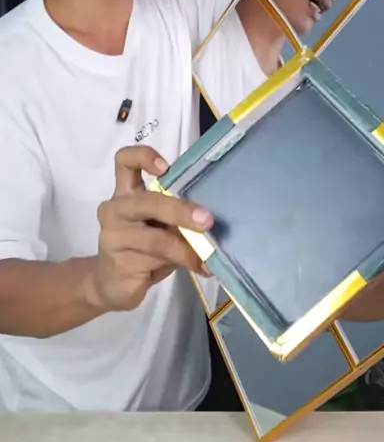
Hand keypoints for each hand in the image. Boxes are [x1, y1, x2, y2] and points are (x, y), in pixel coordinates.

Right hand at [89, 145, 212, 311]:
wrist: (113, 284)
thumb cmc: (142, 247)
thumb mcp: (160, 226)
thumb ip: (177, 216)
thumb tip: (211, 217)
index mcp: (126, 193)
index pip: (124, 161)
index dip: (143, 157)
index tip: (165, 167)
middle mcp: (115, 210)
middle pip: (146, 201)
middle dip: (179, 210)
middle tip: (206, 220)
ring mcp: (114, 237)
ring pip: (156, 238)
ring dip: (187, 248)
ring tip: (207, 256)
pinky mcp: (120, 264)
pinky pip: (158, 260)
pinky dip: (185, 262)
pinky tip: (200, 266)